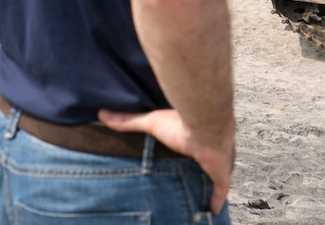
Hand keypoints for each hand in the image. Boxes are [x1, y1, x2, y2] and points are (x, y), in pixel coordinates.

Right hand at [99, 108, 234, 214]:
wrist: (206, 124)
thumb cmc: (181, 121)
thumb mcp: (152, 122)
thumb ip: (130, 121)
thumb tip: (103, 114)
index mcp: (197, 136)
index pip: (195, 147)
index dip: (192, 153)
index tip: (186, 158)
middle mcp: (211, 150)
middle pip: (206, 164)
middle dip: (201, 171)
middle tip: (190, 183)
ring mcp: (219, 162)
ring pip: (215, 177)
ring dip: (208, 185)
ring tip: (200, 198)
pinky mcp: (221, 173)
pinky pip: (221, 190)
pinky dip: (217, 200)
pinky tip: (213, 210)